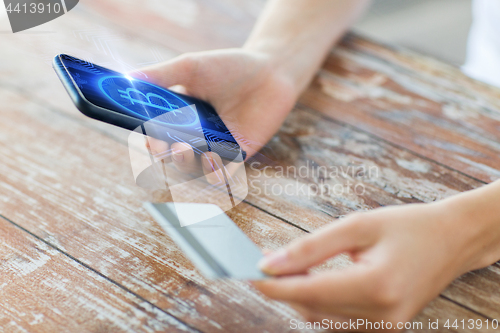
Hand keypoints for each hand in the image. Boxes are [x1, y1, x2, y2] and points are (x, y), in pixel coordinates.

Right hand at [133, 48, 297, 182]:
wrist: (271, 70)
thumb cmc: (229, 67)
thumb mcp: (191, 66)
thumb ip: (161, 75)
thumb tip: (128, 79)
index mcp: (177, 117)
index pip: (156, 136)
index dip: (151, 142)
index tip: (150, 140)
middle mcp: (194, 136)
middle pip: (172, 158)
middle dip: (168, 158)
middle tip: (172, 147)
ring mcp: (216, 148)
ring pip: (194, 170)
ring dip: (187, 166)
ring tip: (188, 150)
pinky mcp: (238, 155)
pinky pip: (223, 175)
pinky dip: (214, 174)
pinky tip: (212, 160)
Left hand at [252, 198, 497, 330]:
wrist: (451, 240)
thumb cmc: (406, 226)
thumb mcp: (357, 226)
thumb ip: (311, 247)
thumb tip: (271, 263)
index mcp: (376, 285)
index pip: (310, 292)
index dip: (275, 285)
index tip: (249, 274)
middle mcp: (381, 315)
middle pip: (312, 308)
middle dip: (282, 288)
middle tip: (262, 264)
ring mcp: (385, 327)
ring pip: (322, 318)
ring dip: (298, 296)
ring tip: (284, 270)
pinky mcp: (385, 328)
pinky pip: (338, 321)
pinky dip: (318, 303)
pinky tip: (310, 282)